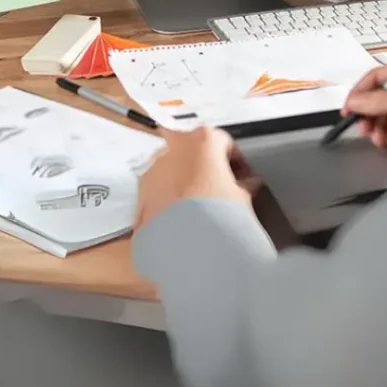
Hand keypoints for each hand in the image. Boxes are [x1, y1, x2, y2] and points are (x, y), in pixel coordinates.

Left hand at [135, 126, 251, 230]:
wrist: (184, 247)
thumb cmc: (219, 214)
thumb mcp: (242, 199)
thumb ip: (244, 185)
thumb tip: (247, 184)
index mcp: (204, 140)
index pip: (223, 141)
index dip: (234, 159)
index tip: (241, 176)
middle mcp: (175, 146)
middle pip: (193, 149)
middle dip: (204, 165)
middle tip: (217, 189)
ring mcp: (153, 167)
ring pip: (172, 167)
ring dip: (183, 179)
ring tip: (196, 206)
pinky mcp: (140, 190)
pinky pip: (158, 187)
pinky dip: (167, 196)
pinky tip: (179, 218)